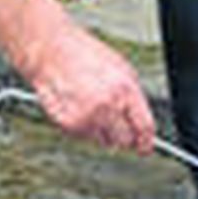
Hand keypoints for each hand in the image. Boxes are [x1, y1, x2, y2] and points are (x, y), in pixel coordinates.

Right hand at [28, 17, 156, 151]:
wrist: (51, 52)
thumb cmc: (83, 55)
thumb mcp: (121, 68)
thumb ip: (133, 97)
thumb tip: (138, 118)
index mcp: (125, 89)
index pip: (144, 127)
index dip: (146, 141)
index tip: (145, 147)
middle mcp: (108, 106)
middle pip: (125, 140)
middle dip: (123, 135)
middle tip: (116, 124)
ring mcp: (88, 118)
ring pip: (105, 141)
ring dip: (102, 130)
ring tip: (92, 105)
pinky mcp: (70, 125)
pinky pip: (85, 136)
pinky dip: (84, 126)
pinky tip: (78, 106)